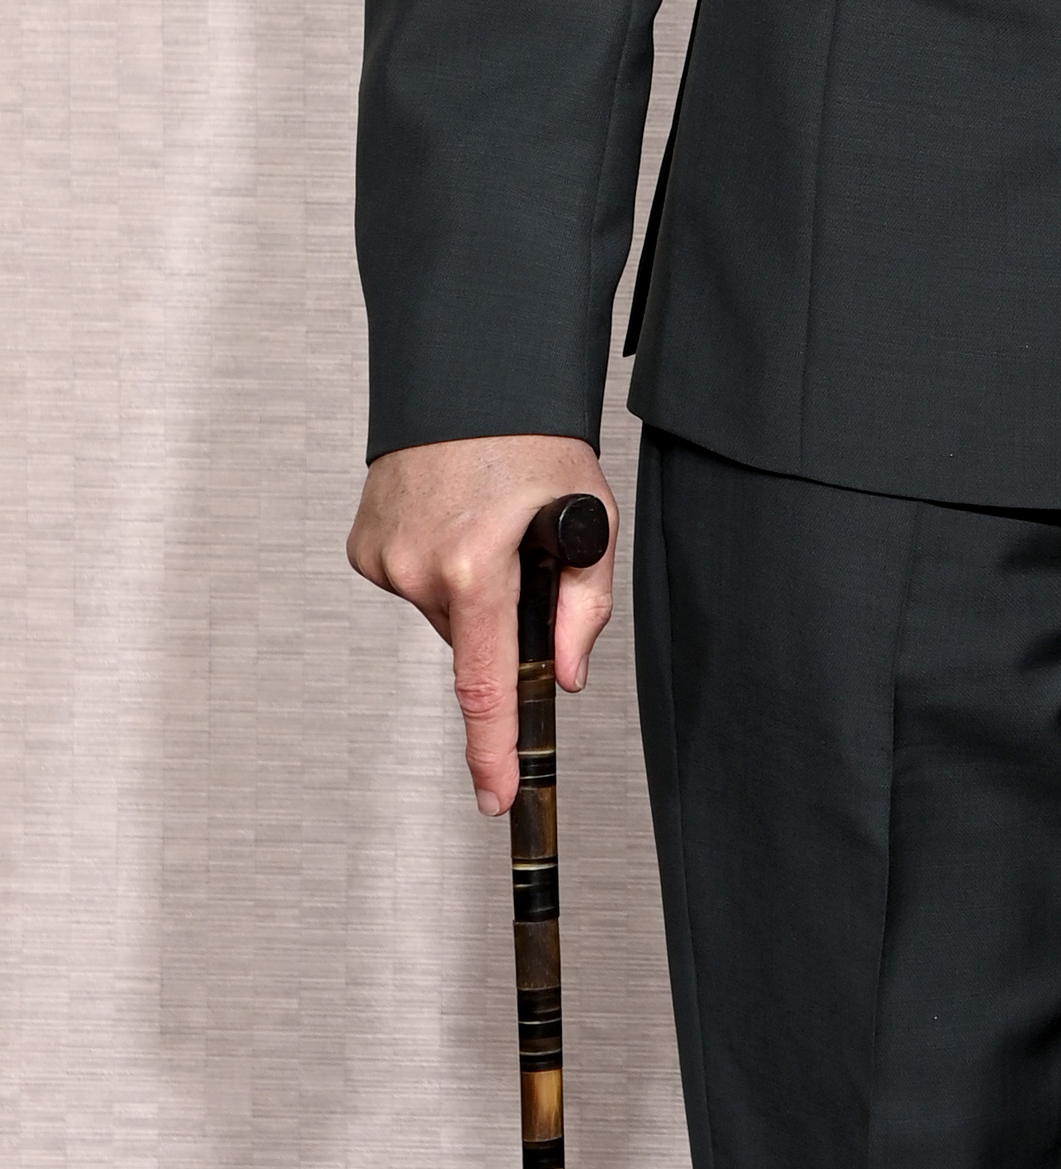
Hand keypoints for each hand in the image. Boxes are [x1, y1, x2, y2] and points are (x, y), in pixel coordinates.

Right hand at [347, 435, 618, 818]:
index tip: (496, 796)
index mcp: (476, 567)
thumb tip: (564, 676)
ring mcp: (381, 558)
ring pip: (441, 612)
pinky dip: (438, 566)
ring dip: (470, 589)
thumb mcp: (589, 518)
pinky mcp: (362, 546)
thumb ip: (582, 606)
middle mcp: (416, 569)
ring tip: (487, 519)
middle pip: (471, 641)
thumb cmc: (536, 439)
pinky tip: (453, 517)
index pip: (485, 686)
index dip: (493, 749)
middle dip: (502, 618)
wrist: (469, 373)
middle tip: (525, 551)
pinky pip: (412, 582)